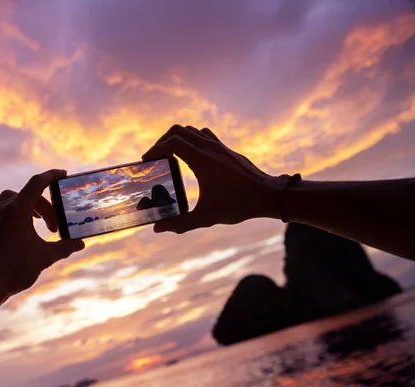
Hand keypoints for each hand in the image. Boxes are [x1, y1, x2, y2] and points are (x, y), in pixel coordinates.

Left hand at [0, 169, 84, 302]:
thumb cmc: (16, 270)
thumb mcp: (46, 257)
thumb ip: (65, 247)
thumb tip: (80, 243)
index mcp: (18, 209)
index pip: (38, 183)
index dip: (52, 176)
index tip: (62, 174)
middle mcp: (1, 208)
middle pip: (26, 196)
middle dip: (43, 208)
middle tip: (53, 226)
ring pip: (7, 199)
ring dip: (23, 205)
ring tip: (33, 220)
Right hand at [142, 125, 283, 232]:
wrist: (268, 195)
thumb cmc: (238, 205)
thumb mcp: (206, 217)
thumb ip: (180, 223)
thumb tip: (158, 229)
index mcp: (203, 160)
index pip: (173, 142)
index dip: (155, 148)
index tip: (147, 160)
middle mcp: (210, 148)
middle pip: (179, 130)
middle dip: (162, 141)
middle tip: (155, 157)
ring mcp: (219, 146)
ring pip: (192, 130)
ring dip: (177, 138)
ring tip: (169, 155)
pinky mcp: (226, 149)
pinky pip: (203, 135)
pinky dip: (191, 139)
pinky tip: (190, 157)